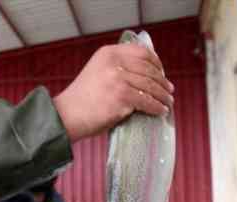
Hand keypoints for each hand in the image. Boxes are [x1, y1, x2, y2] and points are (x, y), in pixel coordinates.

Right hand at [53, 43, 173, 141]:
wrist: (67, 115)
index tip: (162, 72)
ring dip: (162, 96)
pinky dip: (156, 107)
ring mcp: (118, 79)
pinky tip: (161, 111)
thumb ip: (117, 68)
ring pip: (150, 86)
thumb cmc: (83, 99)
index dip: (156, 62)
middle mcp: (114, 62)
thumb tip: (145, 76)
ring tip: (168, 102)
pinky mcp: (122, 97)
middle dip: (162, 81)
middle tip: (169, 90)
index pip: (141, 52)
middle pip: (148, 70)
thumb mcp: (98, 72)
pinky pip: (146, 102)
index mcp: (108, 53)